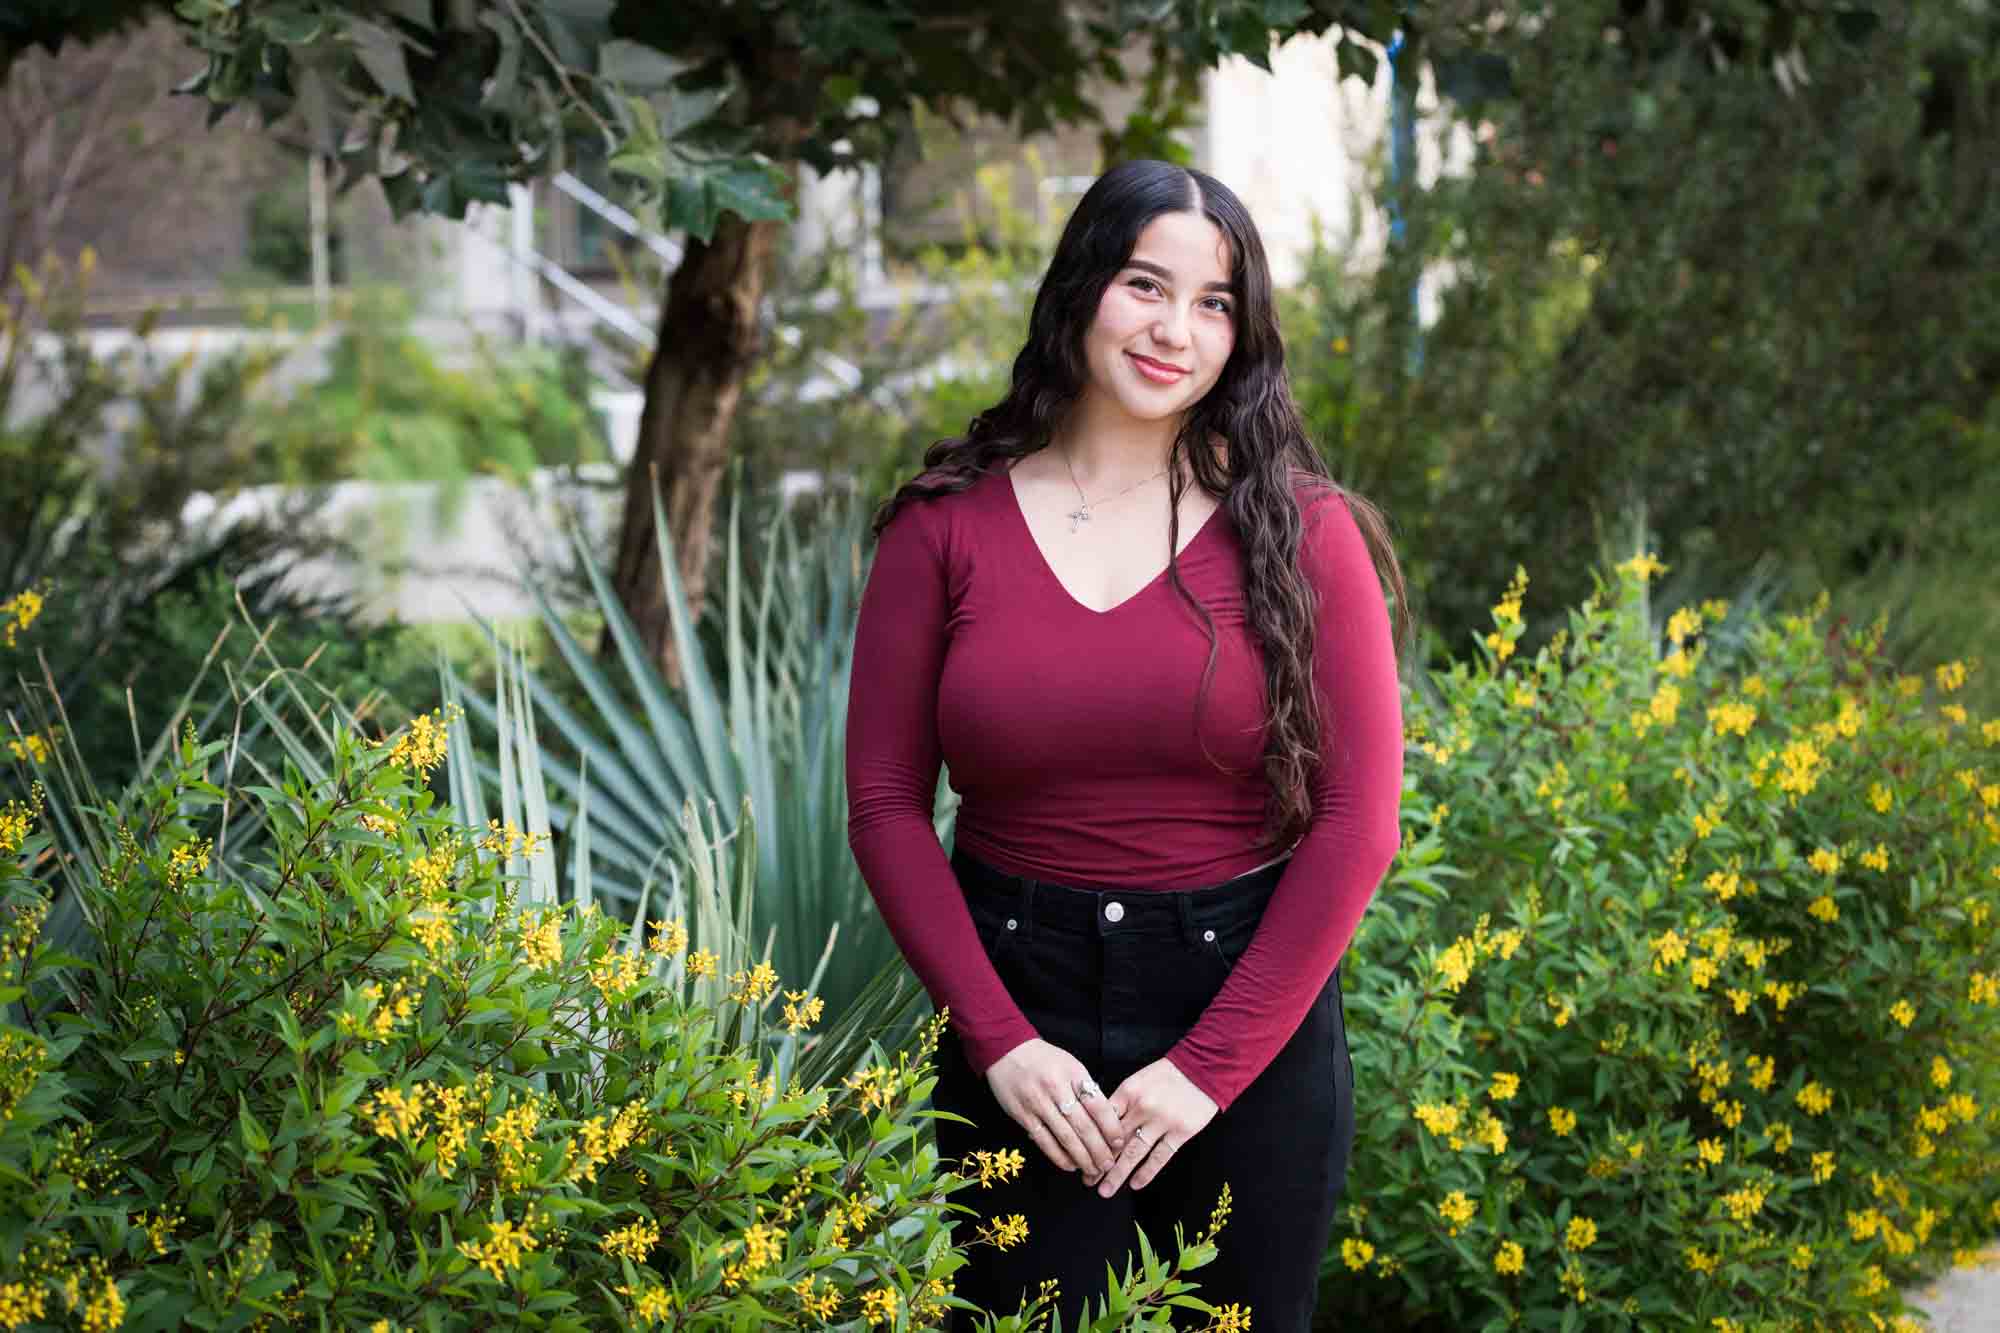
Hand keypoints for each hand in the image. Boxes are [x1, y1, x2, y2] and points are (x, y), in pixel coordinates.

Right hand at [983, 1038, 1126, 1182]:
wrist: (1007, 1051)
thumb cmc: (1044, 1059)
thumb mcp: (1070, 1064)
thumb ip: (1085, 1088)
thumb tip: (1105, 1119)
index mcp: (1073, 1073)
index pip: (1098, 1105)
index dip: (1111, 1128)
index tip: (1119, 1143)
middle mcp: (1056, 1088)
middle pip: (1083, 1126)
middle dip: (1099, 1150)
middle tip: (1109, 1165)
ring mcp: (1038, 1103)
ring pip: (1065, 1137)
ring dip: (1082, 1158)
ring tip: (1093, 1170)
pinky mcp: (1023, 1115)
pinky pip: (1044, 1141)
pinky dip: (1059, 1156)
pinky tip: (1070, 1165)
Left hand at [1094, 1056, 1217, 1196]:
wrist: (1203, 1068)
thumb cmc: (1167, 1075)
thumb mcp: (1138, 1080)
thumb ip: (1122, 1102)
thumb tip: (1102, 1127)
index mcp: (1128, 1092)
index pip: (1103, 1121)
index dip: (1091, 1141)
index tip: (1082, 1157)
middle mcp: (1142, 1107)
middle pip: (1115, 1140)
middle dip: (1099, 1163)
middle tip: (1087, 1181)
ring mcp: (1162, 1121)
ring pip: (1134, 1153)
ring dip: (1117, 1174)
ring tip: (1105, 1190)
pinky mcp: (1180, 1132)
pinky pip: (1160, 1157)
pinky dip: (1146, 1172)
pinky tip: (1135, 1185)